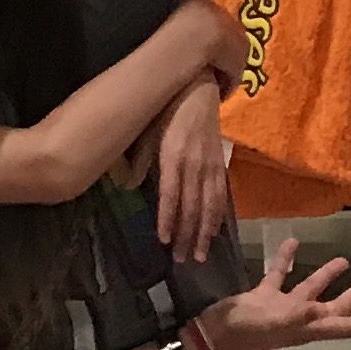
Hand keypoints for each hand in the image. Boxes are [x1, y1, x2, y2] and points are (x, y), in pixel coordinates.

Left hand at [146, 77, 235, 264]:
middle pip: (191, 206)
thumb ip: (140, 159)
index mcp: (174, 156)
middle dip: (186, 235)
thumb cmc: (167, 110)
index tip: (164, 240)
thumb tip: (129, 185)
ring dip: (204, 233)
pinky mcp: (220, 164)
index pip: (170, 194)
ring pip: (209, 205)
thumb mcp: (147, 130)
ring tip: (199, 255)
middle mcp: (194, 164)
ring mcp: (210, 165)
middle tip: (181, 259)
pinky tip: (214, 232)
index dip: (168, 218)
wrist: (200, 90)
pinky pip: (221, 195)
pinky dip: (218, 216)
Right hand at [197, 237, 350, 349]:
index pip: (344, 326)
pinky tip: (292, 242)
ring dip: (327, 275)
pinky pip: (280, 276)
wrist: (212, 333)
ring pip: (310, 289)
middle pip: (336, 306)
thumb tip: (316, 310)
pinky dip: (287, 260)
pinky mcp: (263, 297)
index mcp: (307, 328)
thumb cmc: (243, 331)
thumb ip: (295, 316)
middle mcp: (300, 319)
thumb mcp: (271, 323)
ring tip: (344, 260)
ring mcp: (282, 308)